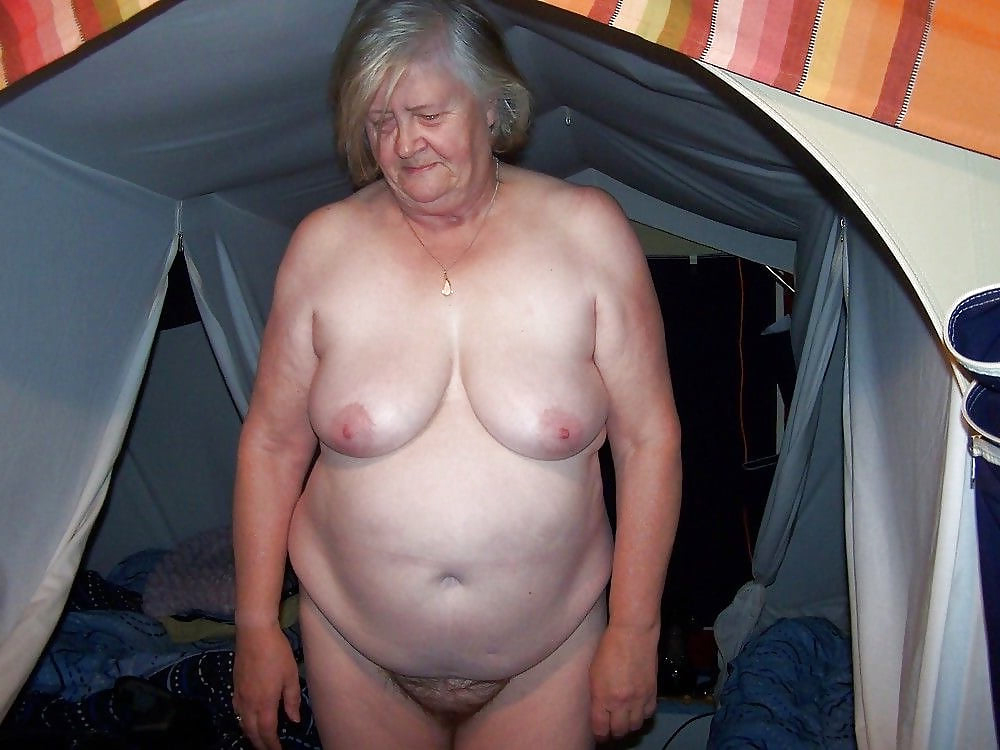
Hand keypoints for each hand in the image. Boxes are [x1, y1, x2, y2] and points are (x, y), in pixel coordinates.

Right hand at [233, 623, 301, 749]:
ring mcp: (239, 695)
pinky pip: (237, 711)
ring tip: (259, 738)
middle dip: (260, 743)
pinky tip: (247, 718)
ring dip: (250, 733)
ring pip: (242, 722)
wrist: (254, 633)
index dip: (272, 745)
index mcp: (265, 703)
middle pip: (252, 731)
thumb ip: (292, 700)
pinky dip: (243, 720)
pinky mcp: (235, 686)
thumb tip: (294, 720)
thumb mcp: (291, 676)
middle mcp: (249, 703)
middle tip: (270, 748)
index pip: (267, 732)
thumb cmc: (277, 653)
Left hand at [589, 622, 658, 741]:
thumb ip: (597, 695)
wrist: (633, 633)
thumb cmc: (609, 648)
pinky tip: (637, 708)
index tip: (599, 735)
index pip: (601, 728)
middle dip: (613, 732)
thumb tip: (599, 711)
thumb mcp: (594, 672)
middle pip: (619, 731)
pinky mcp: (653, 693)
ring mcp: (639, 699)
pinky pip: (648, 714)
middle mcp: (622, 702)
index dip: (599, 735)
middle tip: (610, 728)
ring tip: (624, 720)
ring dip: (628, 725)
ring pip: (635, 726)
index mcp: (603, 697)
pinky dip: (642, 715)